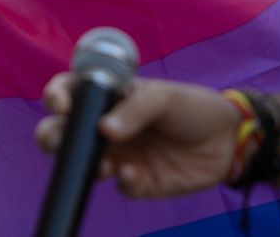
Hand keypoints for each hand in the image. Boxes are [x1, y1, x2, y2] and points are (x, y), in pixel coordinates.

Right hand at [36, 74, 239, 198]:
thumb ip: (136, 109)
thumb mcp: (165, 96)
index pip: (72, 92)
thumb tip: (104, 130)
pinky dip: (122, 182)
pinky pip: (120, 186)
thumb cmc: (193, 107)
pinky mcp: (138, 181)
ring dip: (84, 164)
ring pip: (84, 163)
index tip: (61, 104)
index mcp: (111, 97)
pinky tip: (133, 174)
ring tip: (103, 163)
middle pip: (64, 132)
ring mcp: (120, 155)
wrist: (228, 139)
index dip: (57, 96)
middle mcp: (108, 127)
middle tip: (60, 140)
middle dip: (51, 137)